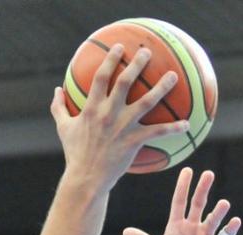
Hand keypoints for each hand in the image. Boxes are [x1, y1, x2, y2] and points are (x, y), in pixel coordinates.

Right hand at [50, 44, 188, 193]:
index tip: (119, 47)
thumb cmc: (75, 154)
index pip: (102, 77)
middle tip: (147, 52)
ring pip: (146, 102)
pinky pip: (157, 132)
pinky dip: (173, 128)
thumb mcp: (63, 128)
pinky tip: (187, 124)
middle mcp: (108, 113)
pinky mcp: (134, 141)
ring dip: (161, 88)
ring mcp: (122, 127)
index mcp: (92, 107)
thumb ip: (59, 107)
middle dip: (137, 64)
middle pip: (125, 82)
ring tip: (173, 76)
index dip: (111, 59)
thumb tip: (56, 90)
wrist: (86, 178)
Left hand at [123, 168, 240, 234]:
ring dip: (218, 212)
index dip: (183, 187)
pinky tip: (234, 222)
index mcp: (175, 229)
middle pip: (198, 205)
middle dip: (203, 189)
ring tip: (223, 204)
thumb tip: (127, 232)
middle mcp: (191, 231)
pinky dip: (230, 229)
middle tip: (208, 174)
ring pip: (213, 220)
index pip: (179, 203)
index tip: (188, 170)